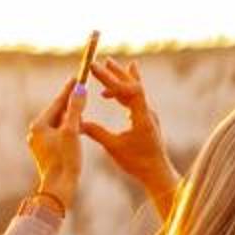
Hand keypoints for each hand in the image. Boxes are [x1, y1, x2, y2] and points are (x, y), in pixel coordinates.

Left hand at [25, 77, 83, 210]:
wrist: (59, 188)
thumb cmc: (65, 160)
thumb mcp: (72, 131)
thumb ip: (75, 109)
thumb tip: (79, 89)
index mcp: (39, 125)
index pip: (57, 102)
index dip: (69, 90)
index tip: (77, 77)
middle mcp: (36, 132)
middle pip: (57, 112)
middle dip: (70, 102)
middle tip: (81, 88)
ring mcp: (39, 142)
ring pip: (58, 123)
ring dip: (70, 116)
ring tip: (81, 106)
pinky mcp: (46, 151)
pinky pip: (58, 133)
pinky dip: (68, 128)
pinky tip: (77, 128)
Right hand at [81, 55, 179, 213]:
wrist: (158, 174)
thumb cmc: (137, 163)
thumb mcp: (113, 147)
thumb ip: (96, 132)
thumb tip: (77, 122)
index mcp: (142, 117)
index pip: (127, 90)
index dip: (110, 78)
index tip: (95, 68)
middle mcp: (148, 112)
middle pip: (133, 85)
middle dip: (117, 73)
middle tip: (104, 60)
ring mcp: (148, 115)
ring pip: (135, 91)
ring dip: (121, 80)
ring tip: (109, 67)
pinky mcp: (147, 120)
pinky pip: (135, 100)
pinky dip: (122, 94)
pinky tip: (113, 95)